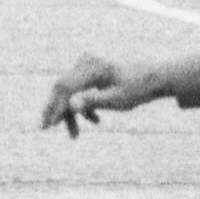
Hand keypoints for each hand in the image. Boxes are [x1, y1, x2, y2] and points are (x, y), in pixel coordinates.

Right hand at [40, 54, 164, 137]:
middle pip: (62, 87)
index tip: (47, 126)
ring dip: (70, 113)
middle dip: (55, 110)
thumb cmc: (138, 89)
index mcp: (93, 67)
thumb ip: (93, 101)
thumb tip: (71, 107)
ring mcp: (87, 65)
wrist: (154, 78)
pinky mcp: (90, 72)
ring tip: (74, 135)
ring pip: (68, 91)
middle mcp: (86, 63)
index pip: (65, 88)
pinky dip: (81, 107)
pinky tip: (95, 120)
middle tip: (45, 128)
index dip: (54, 107)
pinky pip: (77, 90)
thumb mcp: (117, 100)